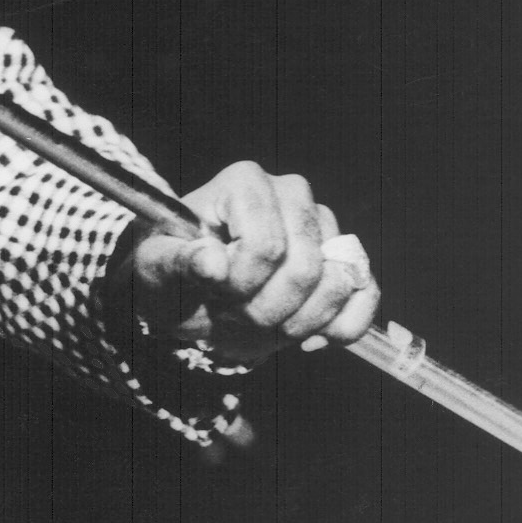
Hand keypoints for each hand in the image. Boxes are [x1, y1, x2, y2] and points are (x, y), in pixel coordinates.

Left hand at [126, 161, 380, 367]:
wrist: (192, 298)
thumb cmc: (172, 273)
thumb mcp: (155, 269)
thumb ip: (178, 262)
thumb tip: (212, 264)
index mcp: (245, 183)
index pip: (265, 246)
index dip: (240, 285)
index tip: (212, 291)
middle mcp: (292, 193)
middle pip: (304, 269)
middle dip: (264, 308)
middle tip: (231, 310)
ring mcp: (323, 226)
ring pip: (336, 284)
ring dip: (294, 321)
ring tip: (258, 318)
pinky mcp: (344, 260)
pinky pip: (366, 293)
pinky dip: (342, 327)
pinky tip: (307, 340)